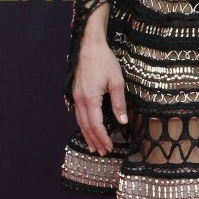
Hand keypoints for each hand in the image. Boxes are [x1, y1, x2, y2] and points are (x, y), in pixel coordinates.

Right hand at [73, 39, 127, 154]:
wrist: (89, 46)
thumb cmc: (104, 61)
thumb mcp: (116, 81)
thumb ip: (119, 102)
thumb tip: (122, 120)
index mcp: (90, 98)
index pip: (96, 124)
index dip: (102, 137)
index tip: (110, 146)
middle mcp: (80, 100)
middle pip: (86, 126)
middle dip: (95, 140)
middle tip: (102, 152)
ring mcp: (76, 97)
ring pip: (80, 121)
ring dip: (87, 135)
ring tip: (94, 147)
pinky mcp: (76, 93)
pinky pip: (78, 114)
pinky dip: (83, 125)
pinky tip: (87, 129)